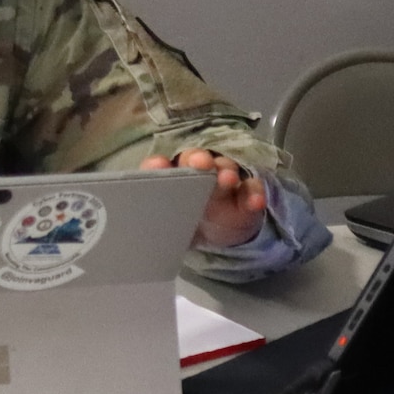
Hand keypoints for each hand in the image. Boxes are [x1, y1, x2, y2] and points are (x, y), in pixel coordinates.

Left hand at [140, 148, 265, 247]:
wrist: (215, 231)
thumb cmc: (183, 220)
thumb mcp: (166, 224)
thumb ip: (153, 225)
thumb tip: (139, 234)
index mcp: (171, 177)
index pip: (162, 166)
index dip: (160, 166)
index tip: (159, 166)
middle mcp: (196, 172)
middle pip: (196, 160)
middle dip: (197, 159)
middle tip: (200, 164)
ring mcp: (223, 182)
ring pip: (225, 169)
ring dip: (226, 172)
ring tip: (227, 179)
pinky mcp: (245, 196)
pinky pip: (251, 190)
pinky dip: (254, 195)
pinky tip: (255, 203)